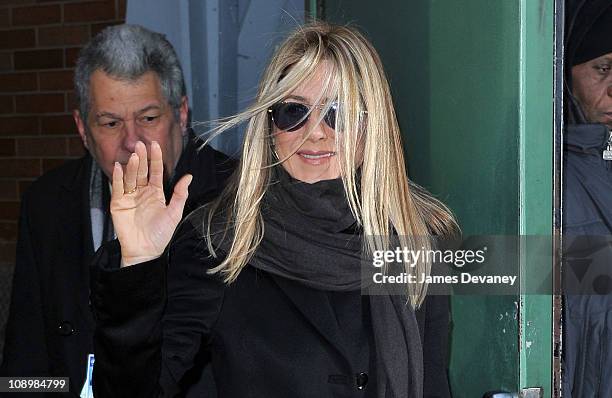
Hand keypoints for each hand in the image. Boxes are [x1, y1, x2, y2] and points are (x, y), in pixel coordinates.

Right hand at [110, 140, 191, 266]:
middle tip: (141, 144)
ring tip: (135, 156)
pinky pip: (118, 188)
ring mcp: (129, 197)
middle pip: (142, 171)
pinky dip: (118, 177)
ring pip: (130, 177)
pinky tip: (119, 166)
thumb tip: (189, 176)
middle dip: (142, 158)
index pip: (156, 172)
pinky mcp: (118, 204)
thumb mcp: (174, 213)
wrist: (145, 251)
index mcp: (156, 192)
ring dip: (132, 166)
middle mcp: (142, 192)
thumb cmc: (161, 234)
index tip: (155, 144)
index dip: (155, 159)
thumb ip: (180, 194)